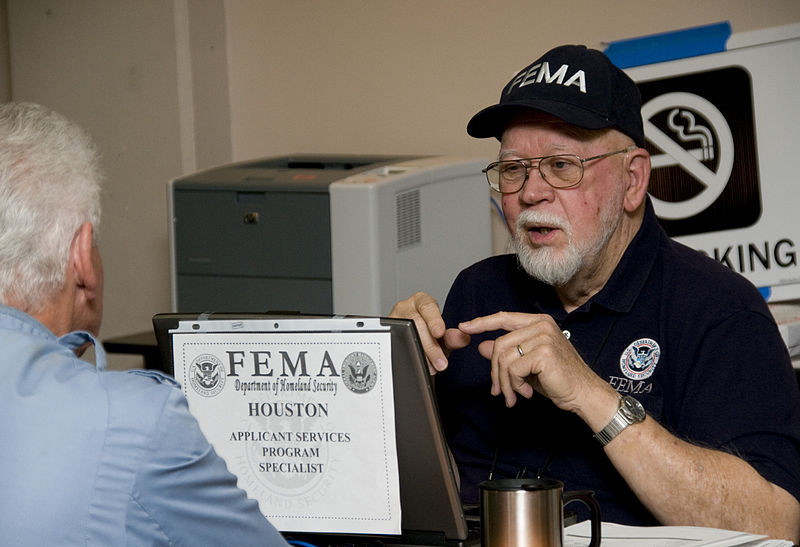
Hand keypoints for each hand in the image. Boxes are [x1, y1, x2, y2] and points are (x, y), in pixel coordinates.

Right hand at [390, 292, 469, 373]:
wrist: (413, 343)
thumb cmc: (428, 335)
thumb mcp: (443, 337)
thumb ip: (453, 338)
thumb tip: (463, 338)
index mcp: (421, 301)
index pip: (427, 306)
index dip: (434, 320)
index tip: (439, 333)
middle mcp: (405, 307)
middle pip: (415, 323)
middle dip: (430, 346)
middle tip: (440, 363)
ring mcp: (393, 319)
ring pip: (404, 334)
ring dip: (419, 354)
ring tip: (431, 368)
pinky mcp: (384, 332)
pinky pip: (394, 344)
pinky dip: (407, 356)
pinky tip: (415, 365)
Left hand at [459, 312, 608, 412]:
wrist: (583, 394)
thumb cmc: (558, 380)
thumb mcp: (527, 365)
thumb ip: (507, 354)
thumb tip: (482, 347)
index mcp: (538, 323)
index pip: (503, 317)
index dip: (481, 322)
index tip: (464, 327)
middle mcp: (541, 325)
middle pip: (499, 344)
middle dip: (496, 372)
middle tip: (500, 392)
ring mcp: (542, 337)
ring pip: (504, 358)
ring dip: (505, 382)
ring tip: (514, 395)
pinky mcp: (543, 352)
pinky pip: (513, 369)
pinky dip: (515, 385)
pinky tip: (527, 393)